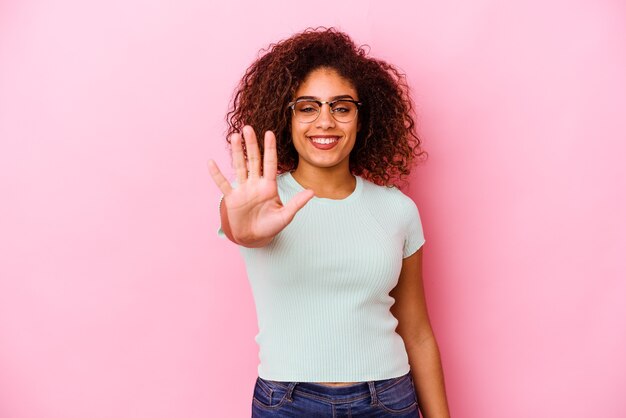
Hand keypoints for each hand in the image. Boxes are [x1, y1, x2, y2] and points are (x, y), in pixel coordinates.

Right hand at [207, 126, 313, 246]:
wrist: (255, 238)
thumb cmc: (271, 227)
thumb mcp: (286, 216)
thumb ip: (297, 203)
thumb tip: (312, 192)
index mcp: (269, 186)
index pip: (270, 163)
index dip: (269, 148)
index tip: (269, 133)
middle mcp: (255, 184)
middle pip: (253, 160)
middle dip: (252, 144)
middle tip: (248, 127)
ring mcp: (243, 189)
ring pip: (239, 166)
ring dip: (236, 152)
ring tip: (234, 137)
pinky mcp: (232, 198)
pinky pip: (223, 184)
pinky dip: (217, 174)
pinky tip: (211, 162)